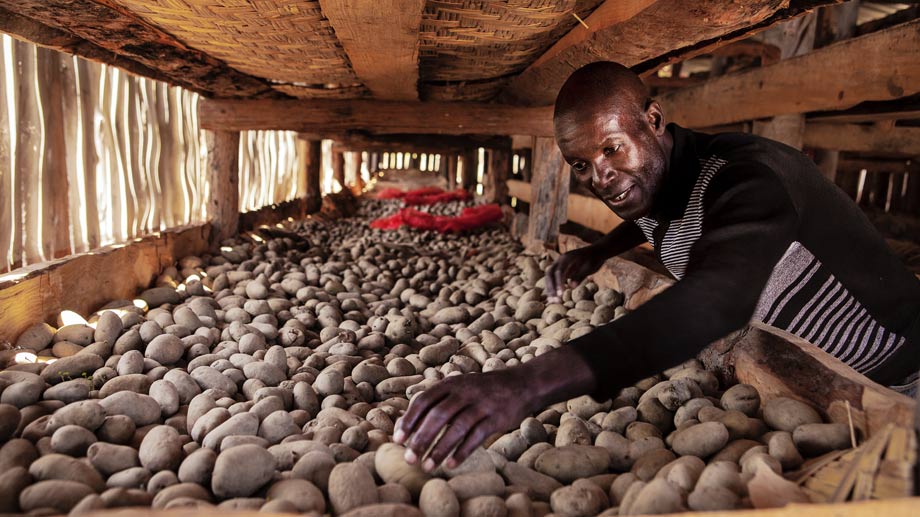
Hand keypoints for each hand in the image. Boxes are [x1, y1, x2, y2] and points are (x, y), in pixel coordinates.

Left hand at [394, 368, 536, 471]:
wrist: (521, 384)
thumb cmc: (481, 391)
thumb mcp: (459, 388)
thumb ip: (436, 402)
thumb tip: (406, 426)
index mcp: (451, 383)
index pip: (424, 400)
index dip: (409, 420)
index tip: (398, 439)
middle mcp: (465, 391)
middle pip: (438, 416)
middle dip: (421, 439)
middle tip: (409, 459)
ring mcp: (482, 404)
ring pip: (457, 428)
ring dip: (440, 449)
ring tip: (428, 466)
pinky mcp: (497, 417)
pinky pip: (477, 436)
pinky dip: (463, 451)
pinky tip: (451, 464)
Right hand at [544, 245, 605, 301]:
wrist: (596, 252)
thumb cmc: (594, 259)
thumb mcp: (589, 267)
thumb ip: (580, 275)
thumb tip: (572, 286)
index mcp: (566, 258)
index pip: (558, 271)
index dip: (558, 283)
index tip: (560, 294)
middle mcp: (559, 261)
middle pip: (549, 274)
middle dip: (551, 288)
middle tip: (555, 300)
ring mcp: (559, 265)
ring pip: (550, 278)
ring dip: (550, 289)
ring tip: (553, 301)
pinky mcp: (561, 271)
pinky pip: (554, 280)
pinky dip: (554, 288)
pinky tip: (554, 298)